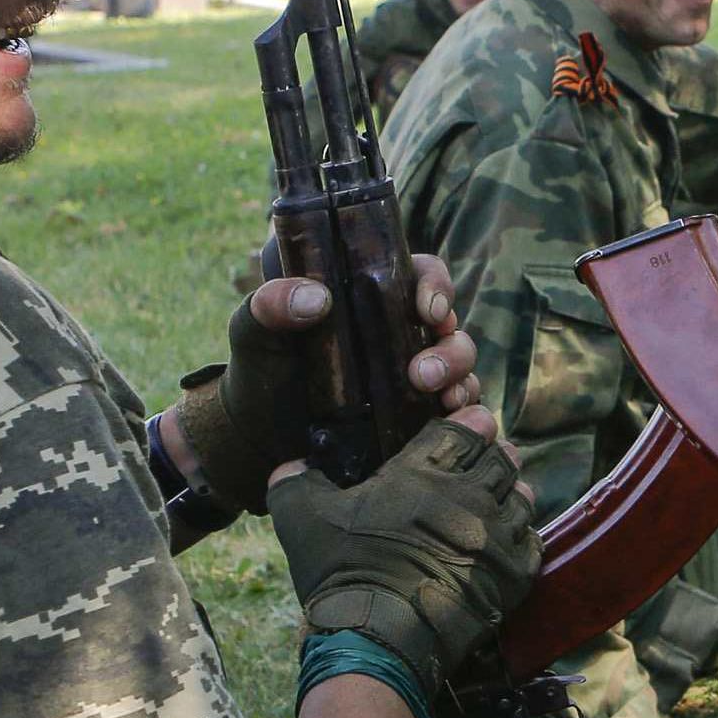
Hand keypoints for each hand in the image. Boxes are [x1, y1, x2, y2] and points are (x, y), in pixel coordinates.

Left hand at [174, 254, 477, 500]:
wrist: (259, 442)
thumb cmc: (260, 374)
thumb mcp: (254, 332)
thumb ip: (269, 304)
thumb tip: (316, 298)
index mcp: (371, 299)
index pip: (421, 275)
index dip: (435, 285)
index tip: (426, 309)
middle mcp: (400, 333)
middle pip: (449, 325)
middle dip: (450, 347)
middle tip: (421, 374)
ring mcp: (414, 375)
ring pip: (462, 366)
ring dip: (459, 379)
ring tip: (438, 399)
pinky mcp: (420, 416)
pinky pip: (459, 409)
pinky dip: (464, 412)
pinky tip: (448, 422)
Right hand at [268, 410, 534, 695]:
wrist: (378, 638)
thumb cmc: (341, 572)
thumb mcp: (301, 518)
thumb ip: (295, 481)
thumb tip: (291, 464)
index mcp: (422, 473)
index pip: (463, 429)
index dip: (467, 424)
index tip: (467, 427)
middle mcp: (467, 497)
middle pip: (500, 459)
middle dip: (492, 456)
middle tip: (481, 464)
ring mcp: (494, 537)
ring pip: (522, 498)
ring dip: (510, 495)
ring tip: (494, 502)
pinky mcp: (511, 577)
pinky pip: (531, 543)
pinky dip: (521, 538)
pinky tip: (503, 543)